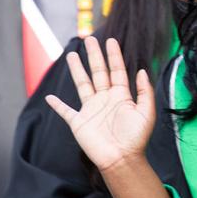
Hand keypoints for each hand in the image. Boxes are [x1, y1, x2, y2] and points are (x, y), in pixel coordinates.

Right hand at [46, 37, 155, 172]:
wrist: (121, 158)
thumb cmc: (136, 138)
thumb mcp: (146, 112)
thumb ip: (144, 91)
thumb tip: (142, 71)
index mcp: (121, 96)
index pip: (116, 71)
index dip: (114, 56)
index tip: (111, 40)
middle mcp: (105, 99)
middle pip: (98, 72)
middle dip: (94, 56)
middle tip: (89, 39)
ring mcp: (91, 109)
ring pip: (82, 84)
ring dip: (76, 70)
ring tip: (71, 55)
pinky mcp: (79, 122)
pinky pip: (66, 111)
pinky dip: (57, 105)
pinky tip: (50, 97)